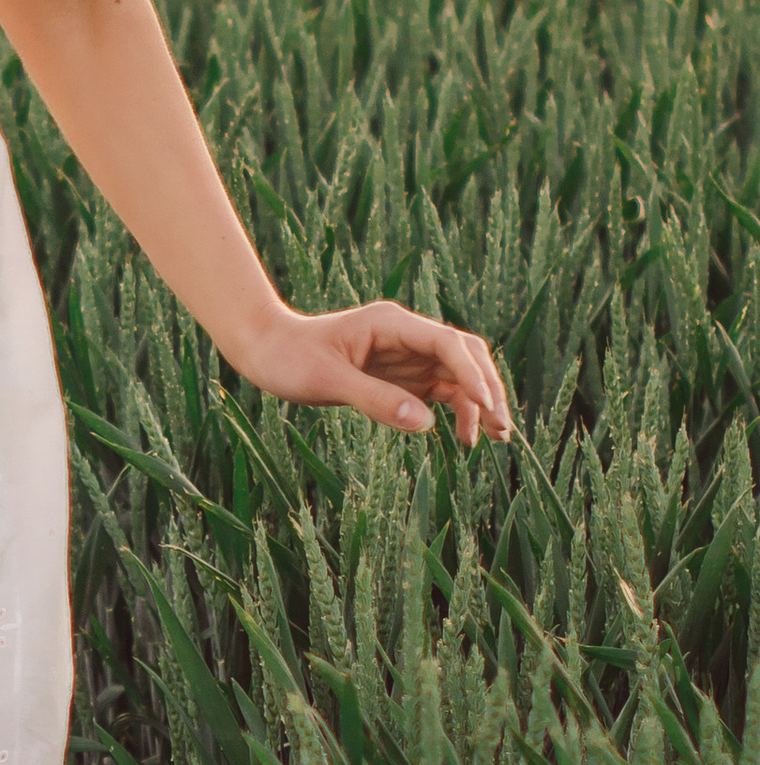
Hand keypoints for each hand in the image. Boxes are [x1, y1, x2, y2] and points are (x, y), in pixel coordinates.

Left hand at [228, 301, 512, 446]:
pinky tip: (463, 437)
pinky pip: (442, 391)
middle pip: (464, 355)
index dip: (473, 375)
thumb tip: (428, 424)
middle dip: (486, 389)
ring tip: (492, 440)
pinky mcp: (401, 376)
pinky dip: (459, 411)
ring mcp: (407, 355)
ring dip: (479, 403)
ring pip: (459, 375)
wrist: (264, 349)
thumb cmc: (288, 358)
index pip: (448, 343)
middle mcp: (406, 335)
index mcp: (390, 324)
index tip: (487, 408)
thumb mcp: (326, 380)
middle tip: (500, 430)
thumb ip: (375, 400)